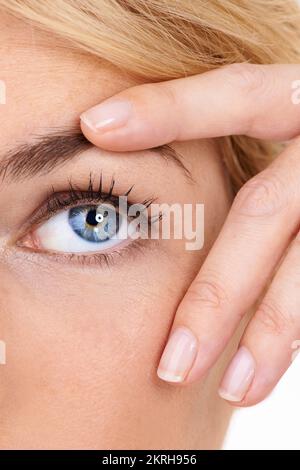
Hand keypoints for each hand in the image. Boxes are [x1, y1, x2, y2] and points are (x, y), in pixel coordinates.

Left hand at [80, 63, 299, 405]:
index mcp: (299, 103)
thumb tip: (115, 137)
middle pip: (266, 211)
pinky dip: (292, 329)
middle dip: (217, 290)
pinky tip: (262, 366)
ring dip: (271, 332)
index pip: (236, 94)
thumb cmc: (297, 146)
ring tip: (233, 392)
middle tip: (172, 363)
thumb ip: (221, 129)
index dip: (170, 111)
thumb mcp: (279, 121)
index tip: (94, 129)